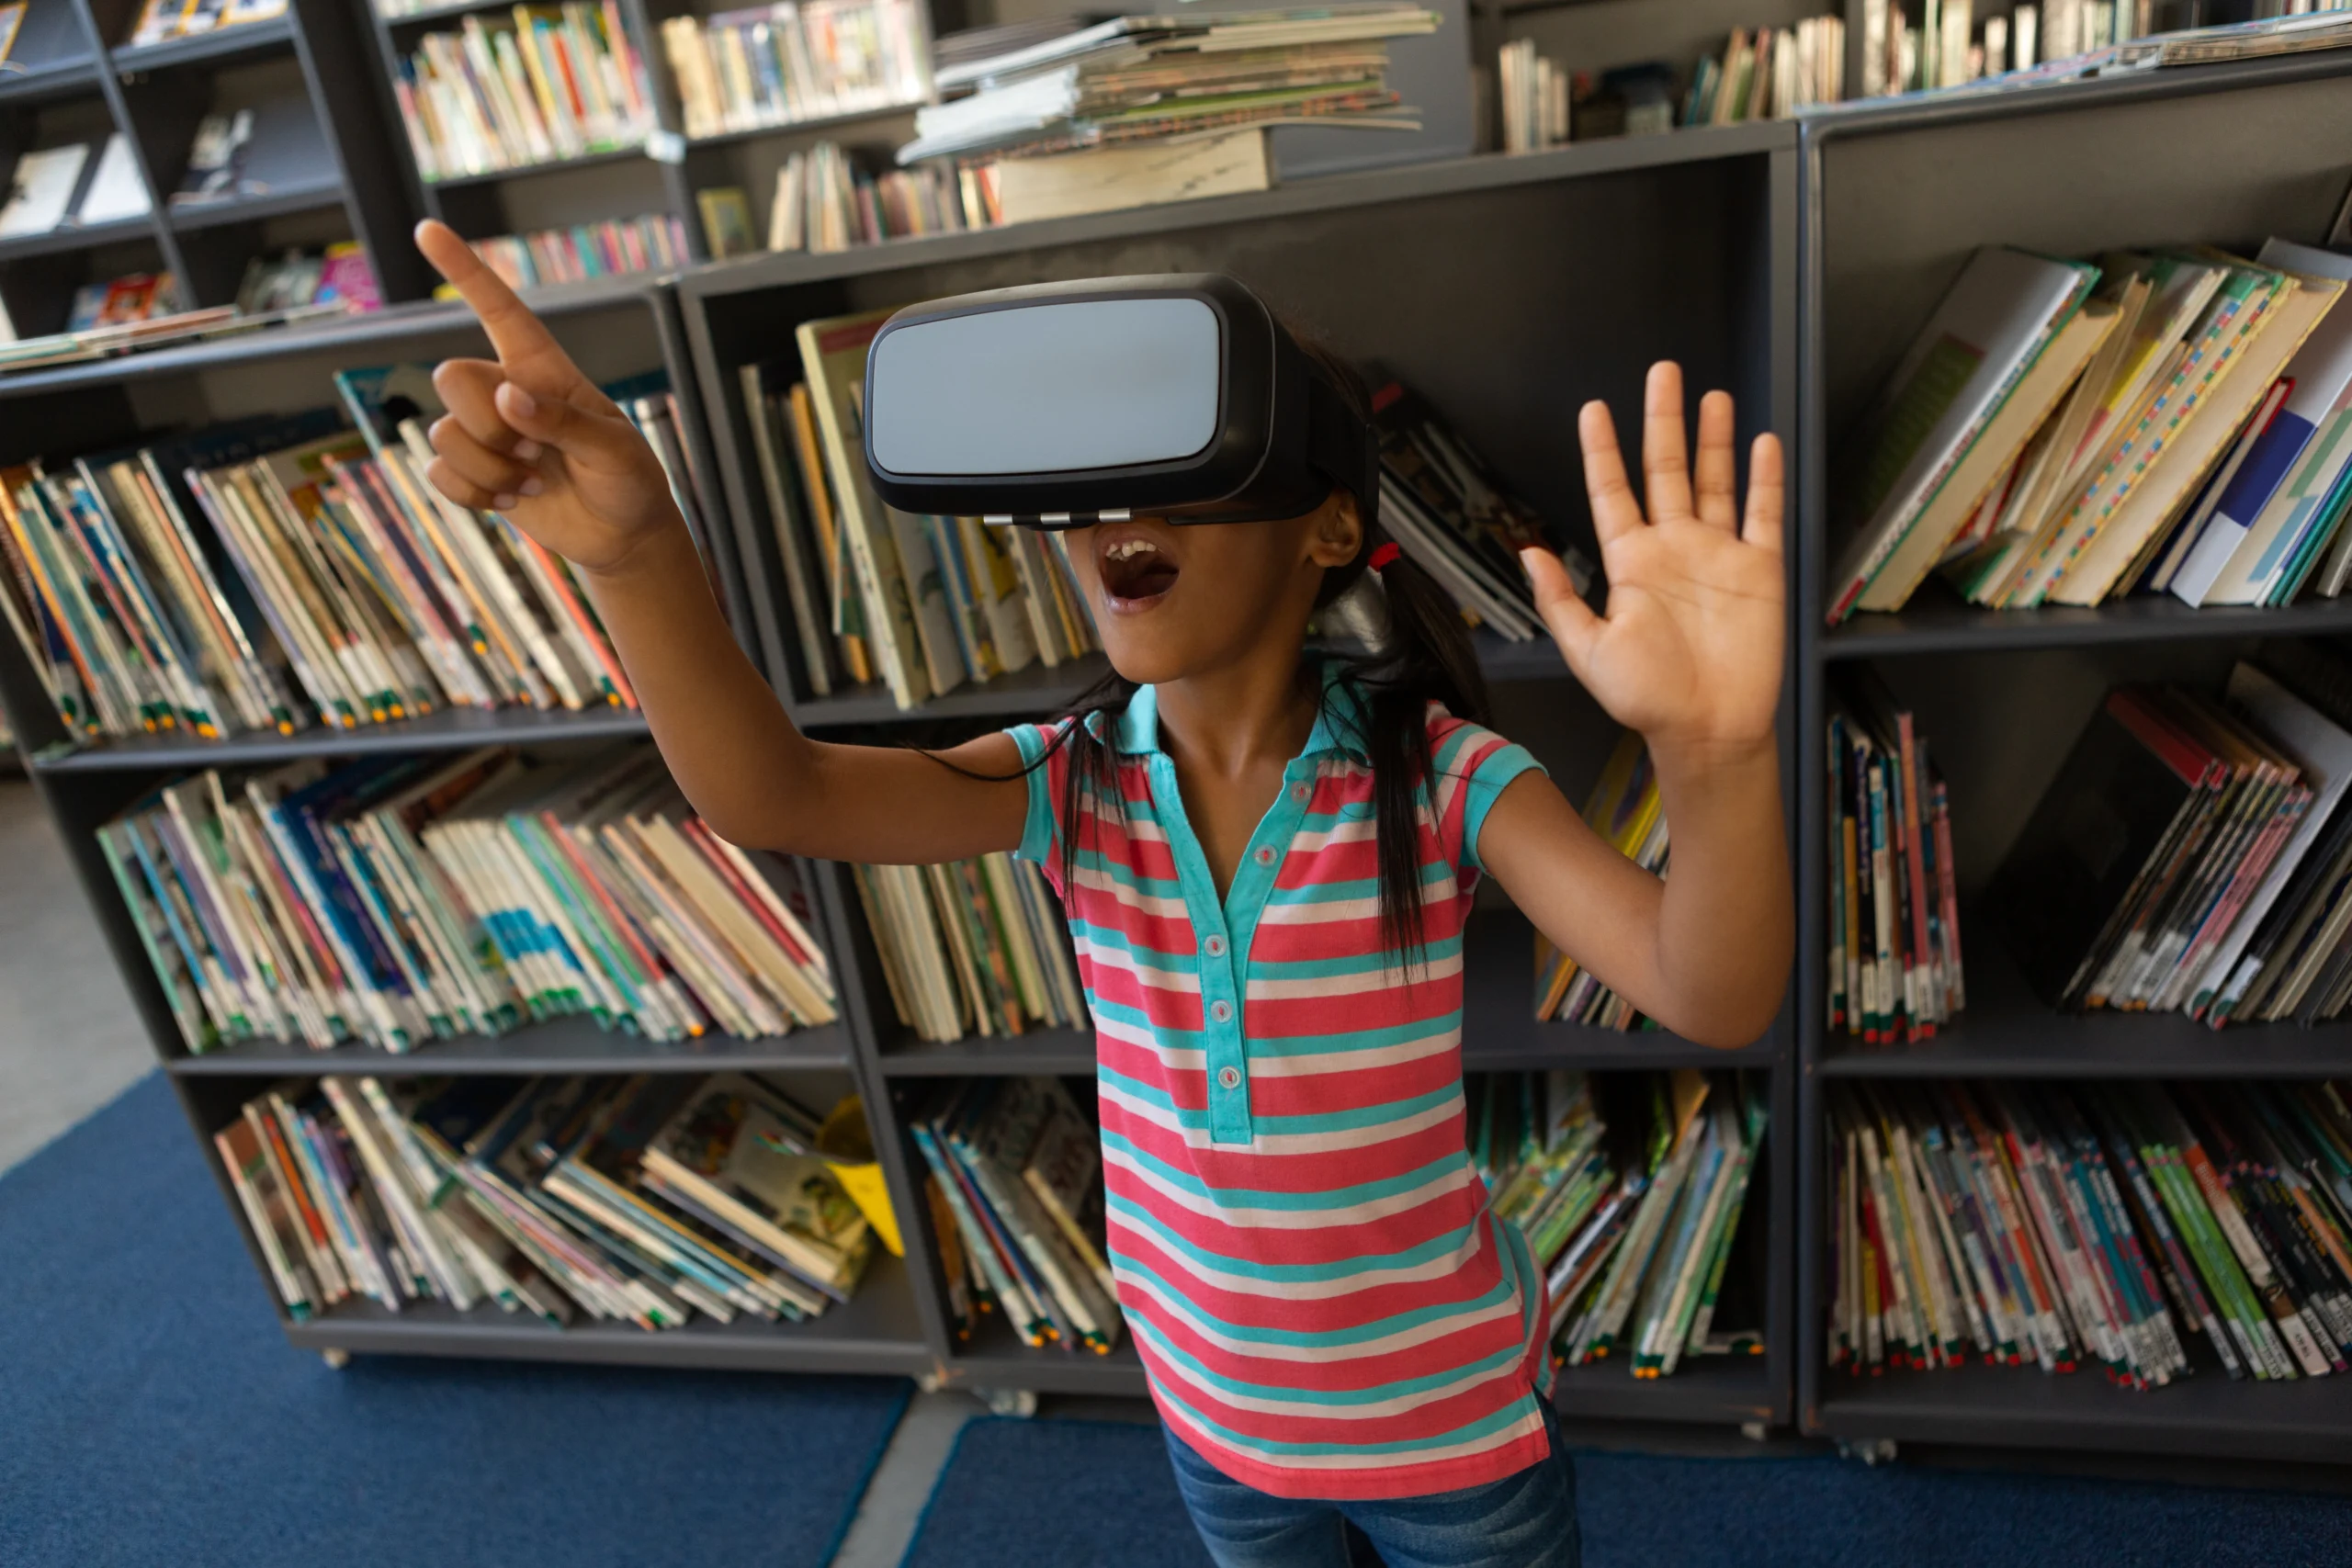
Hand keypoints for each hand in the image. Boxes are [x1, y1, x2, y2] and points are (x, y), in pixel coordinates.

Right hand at [414, 219, 684, 574]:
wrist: (622, 534)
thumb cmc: (629, 480)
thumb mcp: (615, 450)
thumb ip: (564, 422)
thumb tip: (508, 397)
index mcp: (544, 370)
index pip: (500, 311)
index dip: (464, 271)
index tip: (427, 230)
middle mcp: (505, 391)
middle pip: (450, 377)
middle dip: (487, 424)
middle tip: (534, 452)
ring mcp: (485, 432)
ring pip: (442, 433)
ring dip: (489, 468)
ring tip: (533, 481)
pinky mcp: (473, 471)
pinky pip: (437, 474)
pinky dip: (475, 495)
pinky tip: (514, 500)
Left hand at [1522, 362, 1784, 765]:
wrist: (1707, 728)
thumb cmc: (1645, 697)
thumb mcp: (1589, 650)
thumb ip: (1560, 600)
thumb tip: (1528, 552)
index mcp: (1631, 563)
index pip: (1613, 493)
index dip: (1603, 452)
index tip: (1593, 410)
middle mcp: (1673, 548)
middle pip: (1666, 471)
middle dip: (1663, 422)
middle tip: (1662, 373)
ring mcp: (1718, 555)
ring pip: (1715, 482)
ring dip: (1713, 440)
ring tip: (1711, 395)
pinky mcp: (1760, 569)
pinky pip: (1764, 514)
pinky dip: (1764, 478)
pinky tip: (1761, 443)